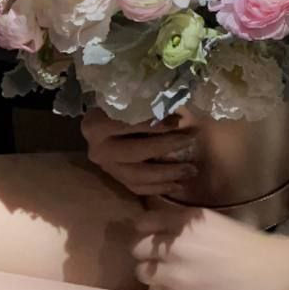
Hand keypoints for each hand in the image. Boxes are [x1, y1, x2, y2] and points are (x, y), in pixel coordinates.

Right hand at [81, 107, 199, 198]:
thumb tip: (177, 107)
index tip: (178, 120)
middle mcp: (98, 149)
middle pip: (134, 151)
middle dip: (165, 147)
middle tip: (190, 140)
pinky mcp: (116, 180)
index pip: (127, 124)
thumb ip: (151, 104)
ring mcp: (107, 167)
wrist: (104, 122)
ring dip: (167, 174)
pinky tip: (179, 185)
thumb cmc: (126, 105)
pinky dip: (159, 188)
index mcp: (96, 125)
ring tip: (191, 169)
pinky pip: (138, 188)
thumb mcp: (134, 101)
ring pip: (137, 176)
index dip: (153, 124)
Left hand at [130, 200, 288, 289]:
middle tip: (163, 262)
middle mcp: (174, 243)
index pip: (144, 223)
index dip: (147, 232)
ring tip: (175, 280)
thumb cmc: (252, 248)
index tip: (154, 238)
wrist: (272, 276)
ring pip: (143, 274)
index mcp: (187, 221)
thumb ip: (188, 228)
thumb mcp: (216, 224)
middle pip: (136, 248)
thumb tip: (166, 233)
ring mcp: (172, 273)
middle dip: (147, 254)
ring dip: (155, 276)